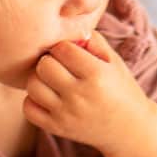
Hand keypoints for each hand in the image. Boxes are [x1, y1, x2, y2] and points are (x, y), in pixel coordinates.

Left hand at [23, 31, 148, 156]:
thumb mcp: (114, 61)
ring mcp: (66, 114)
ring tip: (51, 80)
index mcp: (96, 75)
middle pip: (44, 66)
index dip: (63, 47)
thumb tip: (67, 28)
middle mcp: (79, 95)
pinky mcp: (56, 128)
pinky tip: (46, 97)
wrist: (127, 129)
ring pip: (33, 86)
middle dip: (49, 61)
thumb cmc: (120, 89)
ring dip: (39, 79)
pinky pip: (28, 109)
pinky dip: (33, 100)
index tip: (70, 53)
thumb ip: (92, 40)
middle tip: (58, 66)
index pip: (62, 49)